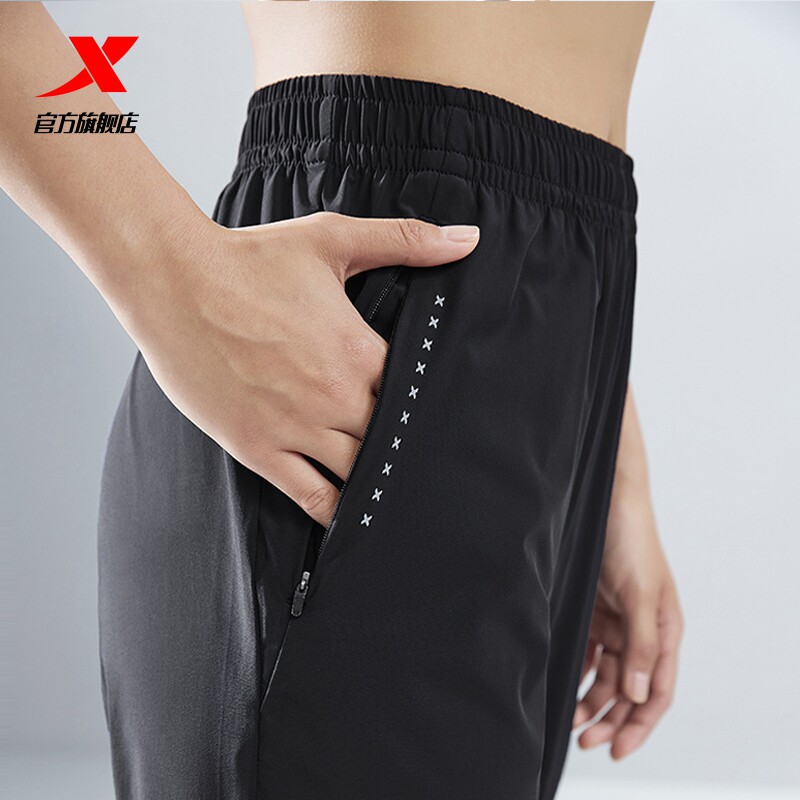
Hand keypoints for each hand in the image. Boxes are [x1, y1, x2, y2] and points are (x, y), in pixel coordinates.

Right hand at [123, 211, 478, 528]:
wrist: (173, 279)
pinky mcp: (258, 447)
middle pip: (391, 441)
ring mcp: (295, 428)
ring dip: (378, 482)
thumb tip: (468, 238)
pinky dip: (336, 515)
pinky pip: (309, 496)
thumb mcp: (334, 240)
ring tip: (401, 497)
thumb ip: (407, 241)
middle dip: (406, 448)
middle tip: (429, 464)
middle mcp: (335, 397)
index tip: (438, 419)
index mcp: (360, 352)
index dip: (429, 409)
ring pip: (358, 475)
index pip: (414, 396)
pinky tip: (354, 523)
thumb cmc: (251, 258)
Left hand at [571, 474, 683, 758]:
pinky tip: (563, 683)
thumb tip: (636, 694)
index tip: (616, 748)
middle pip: (628, 689)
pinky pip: (587, 651)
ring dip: (590, 698)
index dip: (639, 724)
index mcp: (664, 631)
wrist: (604, 500)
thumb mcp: (641, 594)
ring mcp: (617, 623)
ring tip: (569, 718)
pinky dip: (578, 670)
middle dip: (609, 718)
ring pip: (605, 674)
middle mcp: (641, 632)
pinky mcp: (593, 611)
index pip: (656, 690)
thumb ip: (641, 645)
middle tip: (585, 740)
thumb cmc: (632, 539)